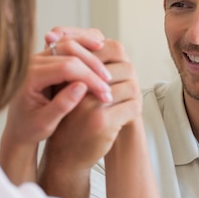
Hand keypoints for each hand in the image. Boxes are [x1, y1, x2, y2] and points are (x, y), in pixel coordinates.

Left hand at [0, 30, 112, 182]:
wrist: (17, 128)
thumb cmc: (30, 129)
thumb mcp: (45, 124)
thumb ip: (62, 105)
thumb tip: (82, 86)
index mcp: (28, 77)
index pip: (66, 67)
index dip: (89, 78)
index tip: (105, 93)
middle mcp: (31, 62)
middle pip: (69, 49)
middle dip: (93, 65)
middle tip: (109, 82)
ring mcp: (38, 57)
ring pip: (70, 44)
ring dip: (91, 55)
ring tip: (106, 72)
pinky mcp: (45, 58)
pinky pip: (67, 47)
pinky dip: (85, 52)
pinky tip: (99, 63)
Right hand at [38, 32, 141, 197]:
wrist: (64, 156)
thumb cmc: (68, 119)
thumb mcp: (68, 90)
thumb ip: (82, 67)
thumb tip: (105, 41)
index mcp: (69, 74)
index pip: (105, 50)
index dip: (115, 59)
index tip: (115, 73)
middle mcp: (78, 87)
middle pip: (122, 68)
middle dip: (126, 77)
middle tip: (125, 87)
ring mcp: (90, 104)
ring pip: (129, 86)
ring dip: (132, 94)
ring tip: (126, 101)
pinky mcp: (102, 121)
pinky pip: (133, 106)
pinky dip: (134, 110)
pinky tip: (126, 115)